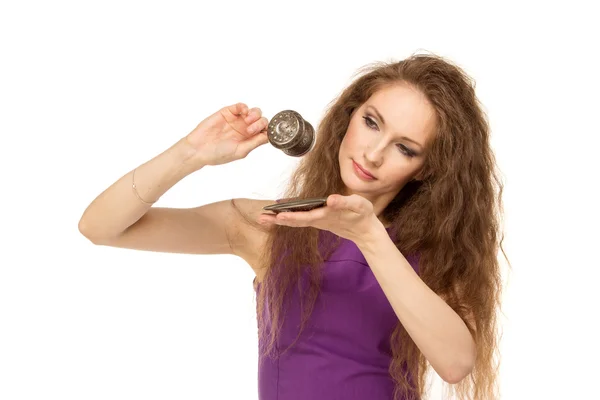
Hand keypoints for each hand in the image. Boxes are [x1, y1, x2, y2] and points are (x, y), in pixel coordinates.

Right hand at [185, 102, 269, 165]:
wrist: (200, 148)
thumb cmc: (218, 154)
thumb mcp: (241, 151)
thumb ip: (255, 142)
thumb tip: (269, 137)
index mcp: (249, 140)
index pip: (265, 132)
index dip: (267, 131)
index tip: (263, 133)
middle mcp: (245, 129)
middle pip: (262, 120)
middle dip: (260, 123)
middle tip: (250, 130)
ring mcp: (237, 120)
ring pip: (254, 112)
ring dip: (255, 115)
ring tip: (247, 121)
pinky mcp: (228, 113)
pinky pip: (240, 106)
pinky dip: (244, 107)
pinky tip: (244, 112)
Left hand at [257, 194, 383, 244]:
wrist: (366, 231)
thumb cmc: (363, 215)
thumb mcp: (358, 206)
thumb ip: (345, 202)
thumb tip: (331, 199)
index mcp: (327, 216)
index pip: (306, 217)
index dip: (292, 217)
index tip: (278, 217)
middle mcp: (319, 220)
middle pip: (295, 221)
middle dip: (278, 219)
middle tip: (261, 218)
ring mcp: (317, 221)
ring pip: (295, 221)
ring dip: (279, 219)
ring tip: (263, 217)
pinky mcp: (318, 220)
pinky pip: (299, 219)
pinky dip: (288, 217)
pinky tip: (277, 216)